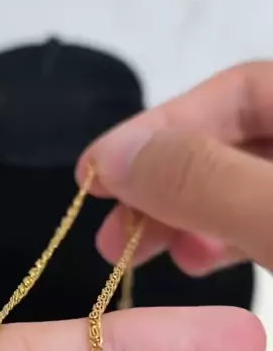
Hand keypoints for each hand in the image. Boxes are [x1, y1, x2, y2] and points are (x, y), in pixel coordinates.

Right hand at [78, 61, 272, 273]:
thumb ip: (202, 179)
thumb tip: (114, 156)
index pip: (237, 90)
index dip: (159, 126)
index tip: (94, 175)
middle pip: (236, 141)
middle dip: (165, 183)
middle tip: (110, 233)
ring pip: (247, 188)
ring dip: (185, 216)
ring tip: (141, 252)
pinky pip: (265, 224)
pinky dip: (224, 239)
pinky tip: (195, 260)